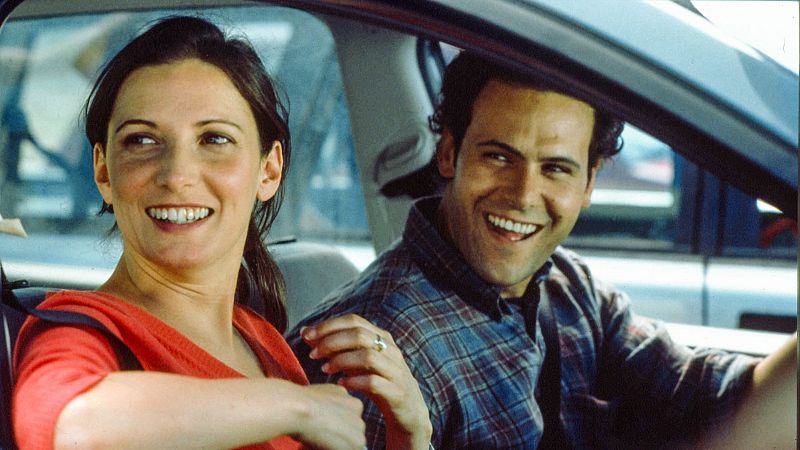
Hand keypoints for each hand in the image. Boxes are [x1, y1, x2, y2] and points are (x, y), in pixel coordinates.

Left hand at [301, 314, 432, 449]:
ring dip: (342, 361)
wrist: (408, 411)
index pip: (354, 321)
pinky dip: (354, 382)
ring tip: (325, 369)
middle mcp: (391, 350)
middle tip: (313, 354)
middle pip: (359, 335)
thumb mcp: (356, 362)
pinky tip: (341, 384)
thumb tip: (306, 332)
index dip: (329, 325)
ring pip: (368, 357)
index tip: (307, 335)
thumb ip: (335, 346)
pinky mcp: (397, 392)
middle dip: (332, 342)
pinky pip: (374, 382)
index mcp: (381, 337)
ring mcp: (396, 370)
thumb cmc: (378, 381)